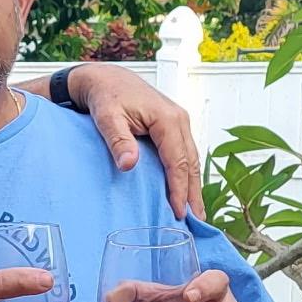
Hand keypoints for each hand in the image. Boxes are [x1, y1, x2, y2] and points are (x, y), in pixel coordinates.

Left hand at [66, 66, 205, 219]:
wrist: (106, 78)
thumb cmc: (106, 96)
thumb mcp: (107, 117)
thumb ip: (119, 141)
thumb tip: (129, 165)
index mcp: (168, 119)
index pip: (178, 162)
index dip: (179, 190)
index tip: (179, 214)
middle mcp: (179, 119)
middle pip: (191, 163)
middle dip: (193, 194)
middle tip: (196, 222)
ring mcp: (179, 122)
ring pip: (192, 159)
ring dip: (193, 186)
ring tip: (195, 212)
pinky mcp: (174, 126)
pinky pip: (185, 153)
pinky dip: (187, 173)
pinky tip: (185, 190)